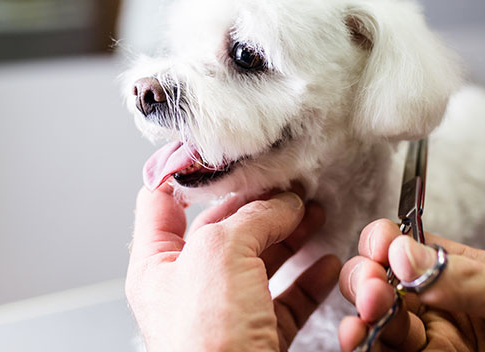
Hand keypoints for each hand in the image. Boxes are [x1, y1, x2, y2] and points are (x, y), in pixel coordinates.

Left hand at [126, 185, 340, 351]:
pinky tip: (325, 262)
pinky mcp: (259, 335)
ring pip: (261, 260)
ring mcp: (225, 311)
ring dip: (291, 234)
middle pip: (225, 228)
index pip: (162, 201)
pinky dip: (308, 277)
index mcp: (159, 264)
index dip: (186, 171)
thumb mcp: (221, 253)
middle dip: (259, 203)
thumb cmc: (206, 341)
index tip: (218, 150)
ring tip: (313, 212)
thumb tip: (284, 203)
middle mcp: (189, 287)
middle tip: (287, 183)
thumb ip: (252, 217)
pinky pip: (286, 297)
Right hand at [339, 219, 484, 350]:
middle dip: (365, 278)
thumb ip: (464, 274)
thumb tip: (402, 252)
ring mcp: (429, 343)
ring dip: (359, 316)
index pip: (404, 246)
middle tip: (374, 292)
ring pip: (377, 322)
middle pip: (379, 281)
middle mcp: (435, 304)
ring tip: (359, 323)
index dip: (384, 242)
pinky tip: (356, 339)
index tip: (382, 252)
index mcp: (458, 272)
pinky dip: (365, 346)